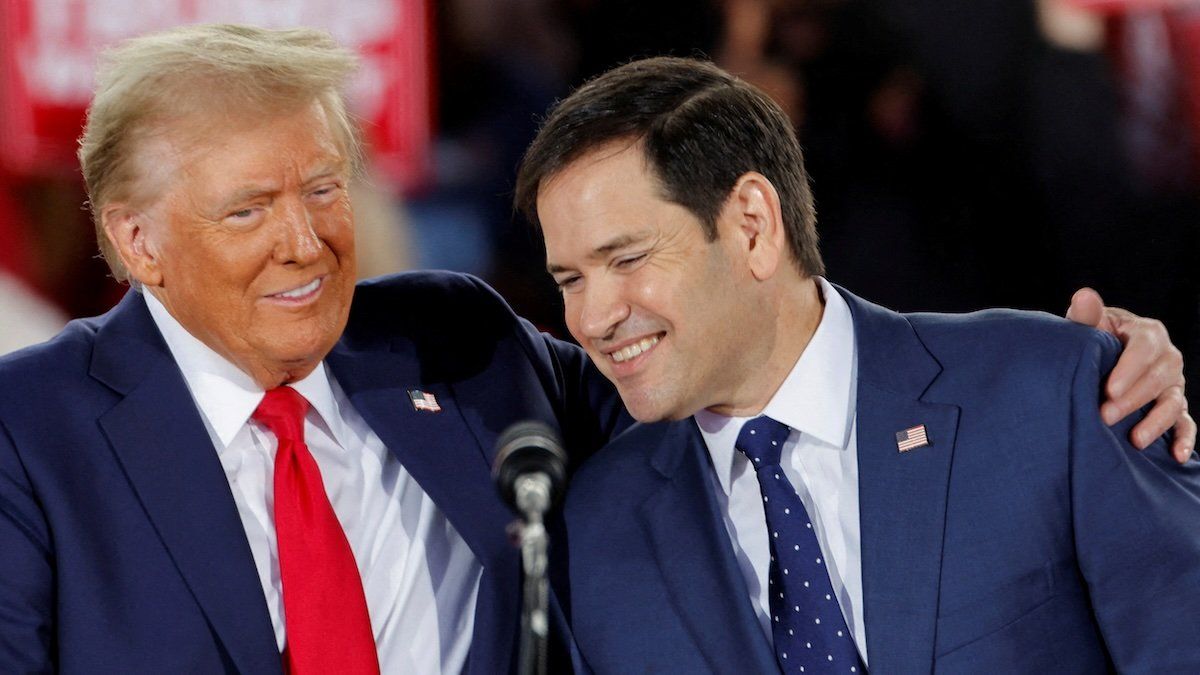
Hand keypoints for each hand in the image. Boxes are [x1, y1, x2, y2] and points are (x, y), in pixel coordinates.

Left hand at [1066, 288, 1193, 462]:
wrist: (1099, 359)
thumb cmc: (1092, 340)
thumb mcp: (1088, 327)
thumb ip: (1086, 316)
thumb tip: (1083, 295)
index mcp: (1147, 332)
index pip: (1144, 347)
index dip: (1128, 369)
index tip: (1108, 389)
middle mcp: (1167, 357)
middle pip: (1157, 378)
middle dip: (1133, 399)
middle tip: (1105, 415)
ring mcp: (1174, 383)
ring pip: (1173, 402)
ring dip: (1156, 421)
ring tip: (1134, 440)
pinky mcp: (1175, 406)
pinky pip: (1185, 423)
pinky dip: (1184, 439)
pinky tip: (1176, 456)